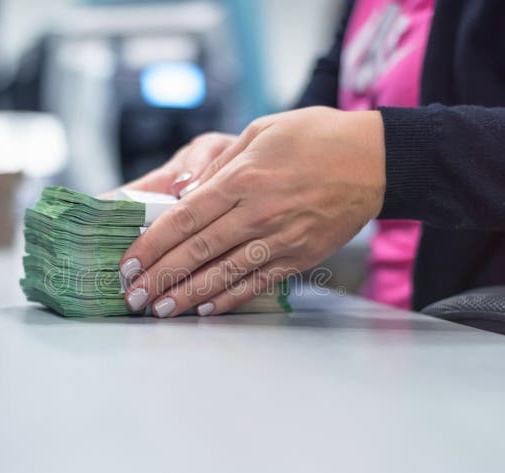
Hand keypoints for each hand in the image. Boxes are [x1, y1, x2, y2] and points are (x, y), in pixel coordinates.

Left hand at [119, 106, 385, 316]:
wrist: (375, 160)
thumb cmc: (317, 137)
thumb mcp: (261, 130)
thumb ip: (221, 164)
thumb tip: (188, 193)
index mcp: (244, 178)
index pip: (185, 217)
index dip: (153, 243)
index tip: (129, 261)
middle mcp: (258, 213)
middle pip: (198, 251)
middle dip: (159, 277)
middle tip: (132, 296)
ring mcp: (281, 239)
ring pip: (224, 273)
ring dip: (187, 295)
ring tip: (159, 310)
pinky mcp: (300, 256)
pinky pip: (258, 282)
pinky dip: (231, 297)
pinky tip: (206, 309)